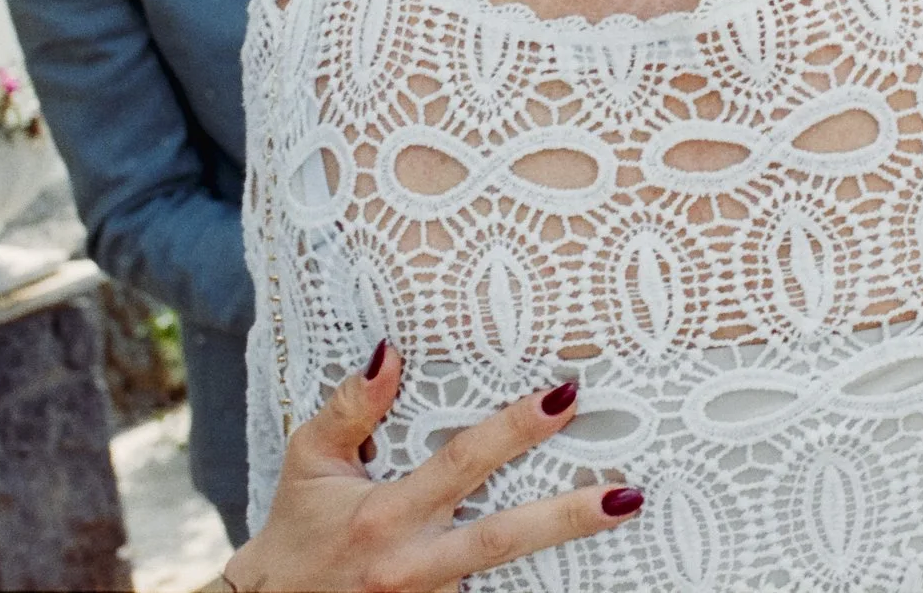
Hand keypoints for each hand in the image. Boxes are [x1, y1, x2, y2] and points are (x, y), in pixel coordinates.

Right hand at [221, 344, 640, 592]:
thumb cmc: (296, 530)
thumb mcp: (310, 460)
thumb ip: (351, 407)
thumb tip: (392, 352)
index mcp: (385, 514)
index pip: (461, 463)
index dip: (513, 430)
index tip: (563, 396)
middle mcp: (413, 563)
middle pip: (502, 539)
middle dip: (566, 517)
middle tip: (626, 494)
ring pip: (504, 576)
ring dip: (563, 550)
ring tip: (623, 516)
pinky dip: (533, 583)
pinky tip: (584, 563)